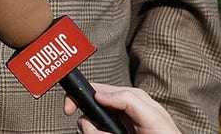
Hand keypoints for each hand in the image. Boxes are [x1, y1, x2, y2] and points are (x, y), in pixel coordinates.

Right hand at [64, 83, 180, 133]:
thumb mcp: (151, 114)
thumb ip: (127, 98)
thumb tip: (99, 95)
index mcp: (125, 99)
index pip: (95, 90)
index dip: (78, 96)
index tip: (69, 107)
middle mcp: (116, 113)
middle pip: (87, 112)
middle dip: (87, 122)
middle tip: (93, 131)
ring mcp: (113, 128)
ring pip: (88, 127)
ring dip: (95, 133)